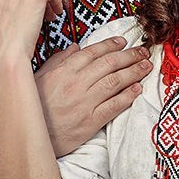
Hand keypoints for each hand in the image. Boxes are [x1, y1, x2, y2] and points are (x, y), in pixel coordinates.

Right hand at [35, 38, 150, 156]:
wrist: (32, 136)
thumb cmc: (34, 107)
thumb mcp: (39, 78)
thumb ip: (58, 61)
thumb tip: (75, 48)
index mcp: (63, 71)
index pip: (92, 52)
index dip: (111, 45)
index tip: (123, 42)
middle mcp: (76, 84)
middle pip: (109, 64)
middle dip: (129, 55)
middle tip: (143, 51)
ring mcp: (85, 102)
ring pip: (115, 82)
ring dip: (134, 72)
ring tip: (146, 66)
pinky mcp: (91, 121)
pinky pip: (114, 105)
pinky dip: (128, 95)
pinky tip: (138, 88)